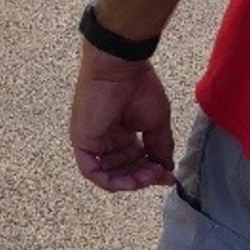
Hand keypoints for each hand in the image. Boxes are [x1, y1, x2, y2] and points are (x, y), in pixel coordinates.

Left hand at [69, 43, 175, 191]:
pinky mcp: (81, 141)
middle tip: (159, 173)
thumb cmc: (138, 87)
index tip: (168, 175)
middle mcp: (105, 139)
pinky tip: (130, 181)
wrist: (121, 68)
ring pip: (107, 175)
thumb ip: (160, 149)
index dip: (150, 173)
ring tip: (149, 173)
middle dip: (143, 178)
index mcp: (120, 134)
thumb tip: (167, 172)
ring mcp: (92, 141)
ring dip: (131, 181)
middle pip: (122, 172)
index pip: (133, 164)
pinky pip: (91, 171)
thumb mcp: (156, 124)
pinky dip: (110, 181)